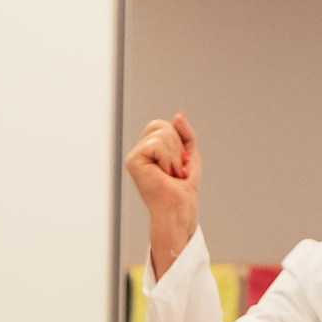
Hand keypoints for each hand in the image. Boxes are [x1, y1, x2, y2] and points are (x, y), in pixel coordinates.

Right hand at [125, 112, 200, 275]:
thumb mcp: (189, 153)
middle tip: (176, 170)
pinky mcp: (133, 161)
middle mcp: (140, 151)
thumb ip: (184, 133)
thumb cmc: (183, 186)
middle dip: (177, 147)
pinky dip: (168, 159)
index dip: (178, 140)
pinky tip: (165, 174)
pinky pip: (156, 144)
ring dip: (174, 156)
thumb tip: (178, 115)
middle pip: (162, 126)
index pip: (163, 125)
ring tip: (171, 173)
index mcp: (151, 149)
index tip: (182, 163)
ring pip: (161, 135)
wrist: (179, 206)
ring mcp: (135, 156)